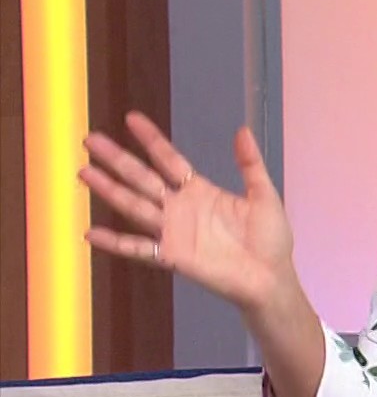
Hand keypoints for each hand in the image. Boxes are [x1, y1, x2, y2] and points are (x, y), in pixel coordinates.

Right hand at [80, 112, 295, 313]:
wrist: (272, 277)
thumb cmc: (271, 240)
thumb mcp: (264, 195)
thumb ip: (250, 164)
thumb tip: (242, 130)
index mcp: (200, 191)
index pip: (169, 159)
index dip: (151, 139)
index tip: (131, 119)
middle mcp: (181, 208)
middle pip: (142, 178)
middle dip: (117, 159)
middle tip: (91, 140)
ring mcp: (174, 232)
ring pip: (134, 206)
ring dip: (109, 190)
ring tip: (84, 173)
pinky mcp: (173, 256)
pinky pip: (139, 248)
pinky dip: (115, 243)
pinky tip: (92, 234)